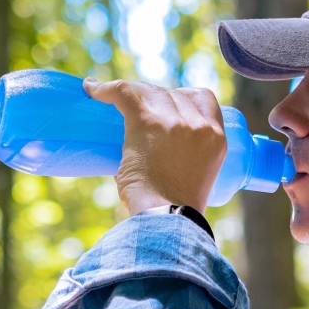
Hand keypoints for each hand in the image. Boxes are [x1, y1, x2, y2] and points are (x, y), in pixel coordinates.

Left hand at [83, 78, 225, 215]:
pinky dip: (105, 89)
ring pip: (148, 91)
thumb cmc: (177, 210)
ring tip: (111, 100)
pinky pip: (124, 92)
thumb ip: (184, 159)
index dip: (182, 97)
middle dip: (153, 98)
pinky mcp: (147, 121)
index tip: (166, 106)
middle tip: (134, 112)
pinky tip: (92, 89)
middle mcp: (199, 124)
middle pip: (172, 93)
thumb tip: (146, 154)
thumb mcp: (197, 177)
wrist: (167, 219)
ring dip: (131, 94)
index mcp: (216, 137)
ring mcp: (174, 121)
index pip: (202, 98)